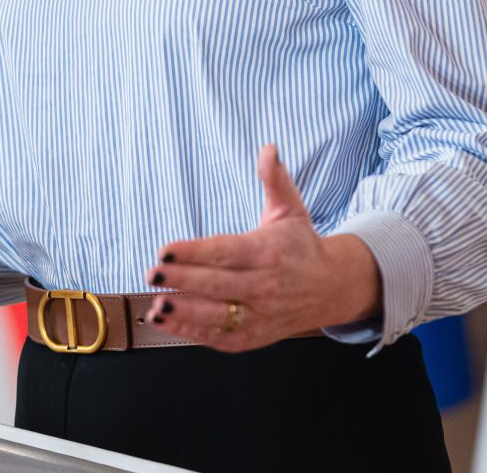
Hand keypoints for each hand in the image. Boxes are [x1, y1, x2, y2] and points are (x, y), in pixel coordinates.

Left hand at [145, 145, 380, 351]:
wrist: (334, 288)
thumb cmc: (302, 246)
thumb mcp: (291, 209)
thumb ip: (274, 179)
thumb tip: (268, 148)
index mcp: (268, 252)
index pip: (226, 253)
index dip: (193, 252)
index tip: (165, 249)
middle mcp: (265, 286)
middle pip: (217, 284)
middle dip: (182, 280)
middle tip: (152, 273)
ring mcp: (261, 315)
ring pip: (218, 316)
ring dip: (185, 313)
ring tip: (157, 306)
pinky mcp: (254, 336)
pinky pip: (220, 338)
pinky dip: (191, 334)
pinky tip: (165, 322)